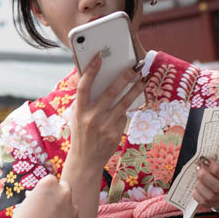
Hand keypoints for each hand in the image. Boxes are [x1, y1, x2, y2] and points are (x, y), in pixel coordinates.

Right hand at [0, 175, 72, 217]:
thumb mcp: (29, 201)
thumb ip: (43, 196)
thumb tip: (49, 198)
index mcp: (49, 183)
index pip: (52, 181)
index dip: (47, 191)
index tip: (42, 198)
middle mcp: (64, 192)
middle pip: (65, 188)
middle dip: (60, 196)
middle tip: (50, 208)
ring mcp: (72, 208)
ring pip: (71, 206)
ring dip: (64, 211)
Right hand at [64, 54, 144, 183]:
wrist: (85, 160)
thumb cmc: (80, 133)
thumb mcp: (76, 115)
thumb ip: (84, 99)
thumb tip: (93, 77)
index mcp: (79, 110)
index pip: (84, 87)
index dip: (91, 70)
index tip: (99, 57)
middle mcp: (91, 118)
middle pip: (110, 93)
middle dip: (123, 78)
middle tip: (134, 67)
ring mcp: (105, 126)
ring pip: (123, 104)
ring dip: (135, 90)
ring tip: (143, 80)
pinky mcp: (115, 133)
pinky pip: (123, 117)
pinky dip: (123, 113)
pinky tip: (122, 111)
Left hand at [192, 159, 218, 215]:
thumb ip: (218, 163)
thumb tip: (204, 158)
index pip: (217, 170)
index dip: (209, 163)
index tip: (205, 159)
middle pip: (208, 179)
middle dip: (202, 173)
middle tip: (199, 168)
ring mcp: (215, 198)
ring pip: (200, 187)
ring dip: (198, 181)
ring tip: (200, 178)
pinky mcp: (207, 203)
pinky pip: (195, 195)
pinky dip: (195, 190)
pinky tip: (200, 187)